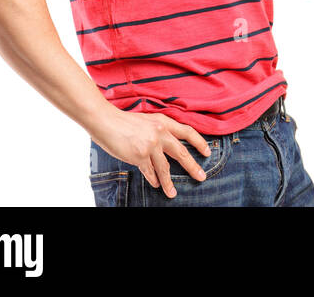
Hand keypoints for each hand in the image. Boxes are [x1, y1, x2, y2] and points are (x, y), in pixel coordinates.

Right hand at [89, 105, 210, 198]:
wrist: (106, 121)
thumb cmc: (124, 121)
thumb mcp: (147, 120)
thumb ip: (158, 130)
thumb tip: (167, 144)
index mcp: (164, 122)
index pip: (187, 132)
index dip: (199, 142)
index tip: (208, 152)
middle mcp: (160, 133)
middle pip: (181, 152)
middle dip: (192, 166)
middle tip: (201, 177)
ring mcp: (150, 145)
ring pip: (164, 168)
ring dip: (168, 182)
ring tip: (172, 193)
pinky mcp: (139, 156)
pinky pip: (149, 171)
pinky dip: (153, 179)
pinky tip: (155, 185)